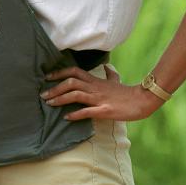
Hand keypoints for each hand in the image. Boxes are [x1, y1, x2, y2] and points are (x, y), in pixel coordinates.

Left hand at [40, 65, 163, 120]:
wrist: (142, 100)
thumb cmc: (128, 93)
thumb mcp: (117, 81)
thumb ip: (110, 74)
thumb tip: (108, 67)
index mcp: (96, 80)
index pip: (74, 72)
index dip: (59, 73)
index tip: (47, 77)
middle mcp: (95, 87)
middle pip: (71, 82)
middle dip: (55, 87)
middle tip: (43, 95)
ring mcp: (99, 99)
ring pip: (76, 94)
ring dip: (61, 99)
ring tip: (49, 104)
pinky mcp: (105, 110)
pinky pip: (88, 111)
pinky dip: (76, 114)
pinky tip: (66, 118)